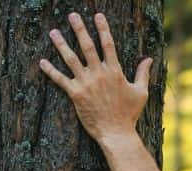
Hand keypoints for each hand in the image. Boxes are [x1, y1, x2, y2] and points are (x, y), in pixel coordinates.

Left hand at [38, 12, 151, 142]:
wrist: (116, 134)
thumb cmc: (129, 115)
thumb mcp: (140, 92)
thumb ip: (142, 73)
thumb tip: (149, 59)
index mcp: (115, 72)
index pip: (108, 44)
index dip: (103, 28)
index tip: (97, 15)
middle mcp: (99, 74)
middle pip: (87, 46)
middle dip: (79, 29)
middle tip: (72, 15)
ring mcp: (86, 83)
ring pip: (71, 59)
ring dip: (61, 44)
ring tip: (53, 32)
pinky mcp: (75, 94)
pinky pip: (60, 79)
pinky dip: (51, 70)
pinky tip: (42, 61)